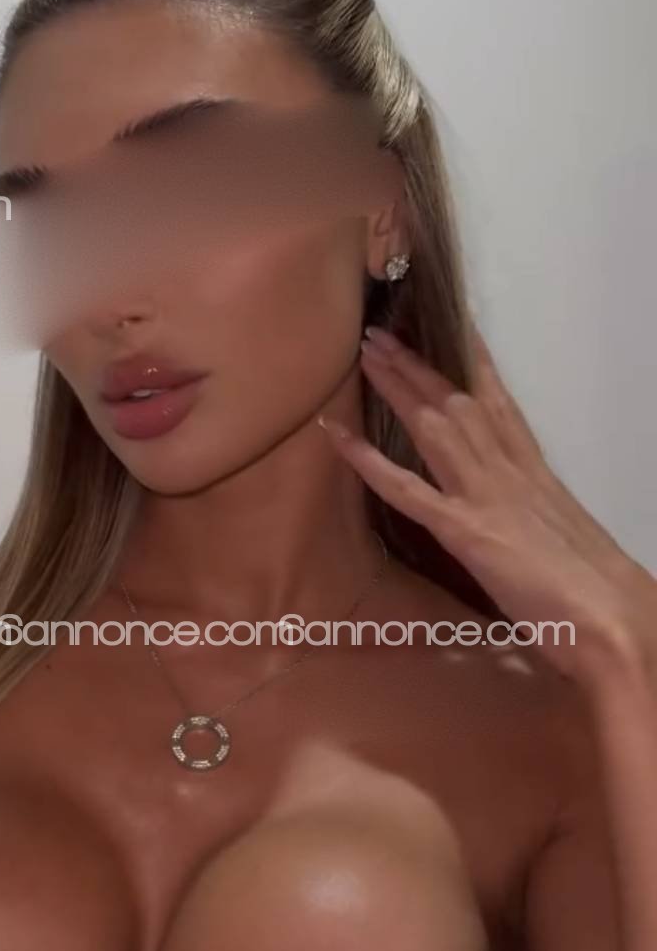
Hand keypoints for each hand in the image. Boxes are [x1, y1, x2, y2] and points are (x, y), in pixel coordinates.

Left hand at [318, 324, 656, 686]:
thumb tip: (527, 540)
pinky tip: (336, 435)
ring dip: (397, 385)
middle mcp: (511, 474)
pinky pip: (405, 489)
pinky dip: (367, 460)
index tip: (454, 330)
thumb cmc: (598, 596)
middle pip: (458, 404)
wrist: (613, 619)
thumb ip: (537, 531)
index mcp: (537, 476)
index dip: (474, 366)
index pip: (500, 407)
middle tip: (384, 333)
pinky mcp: (465, 531)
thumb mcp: (563, 546)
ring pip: (434, 426)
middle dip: (419, 366)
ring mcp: (486, 497)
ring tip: (366, 351)